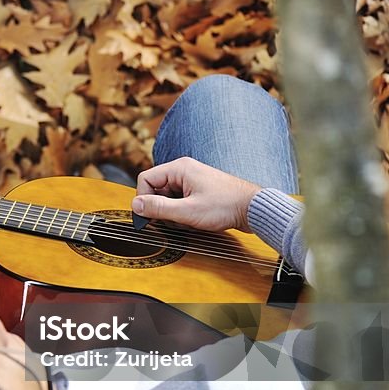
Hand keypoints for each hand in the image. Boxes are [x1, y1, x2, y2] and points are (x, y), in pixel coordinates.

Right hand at [131, 157, 261, 231]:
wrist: (253, 209)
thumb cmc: (225, 207)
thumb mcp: (187, 211)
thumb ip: (158, 208)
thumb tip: (135, 205)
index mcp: (179, 168)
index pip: (145, 179)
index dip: (143, 199)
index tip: (149, 217)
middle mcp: (183, 170)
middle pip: (156, 189)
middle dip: (161, 209)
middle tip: (175, 221)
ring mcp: (191, 180)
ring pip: (167, 198)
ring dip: (173, 214)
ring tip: (189, 221)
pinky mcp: (198, 190)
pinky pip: (179, 201)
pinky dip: (182, 214)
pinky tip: (195, 220)